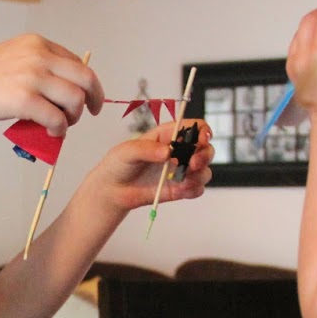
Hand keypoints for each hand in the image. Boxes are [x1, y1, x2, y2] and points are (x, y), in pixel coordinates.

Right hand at [0, 35, 103, 135]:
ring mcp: (32, 77)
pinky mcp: (24, 100)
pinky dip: (60, 129)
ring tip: (62, 125)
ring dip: (74, 117)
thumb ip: (37, 67)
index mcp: (36, 44)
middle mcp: (38, 56)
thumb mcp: (12, 58)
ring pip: (75, 99)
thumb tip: (60, 92)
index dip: (87, 82)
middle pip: (86, 78)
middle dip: (94, 98)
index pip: (77, 62)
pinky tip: (52, 132)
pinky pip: (57, 118)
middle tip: (91, 112)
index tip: (89, 96)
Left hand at [82, 118, 213, 211]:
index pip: (194, 127)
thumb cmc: (118, 164)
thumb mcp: (127, 151)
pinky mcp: (179, 189)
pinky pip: (197, 189)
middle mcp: (178, 152)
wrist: (111, 190)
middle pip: (205, 149)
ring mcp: (179, 171)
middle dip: (204, 155)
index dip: (203, 131)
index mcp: (168, 135)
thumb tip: (168, 152)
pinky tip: (181, 190)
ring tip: (183, 181)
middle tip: (193, 164)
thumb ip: (147, 149)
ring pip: (204, 170)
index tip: (202, 140)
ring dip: (200, 175)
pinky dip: (194, 189)